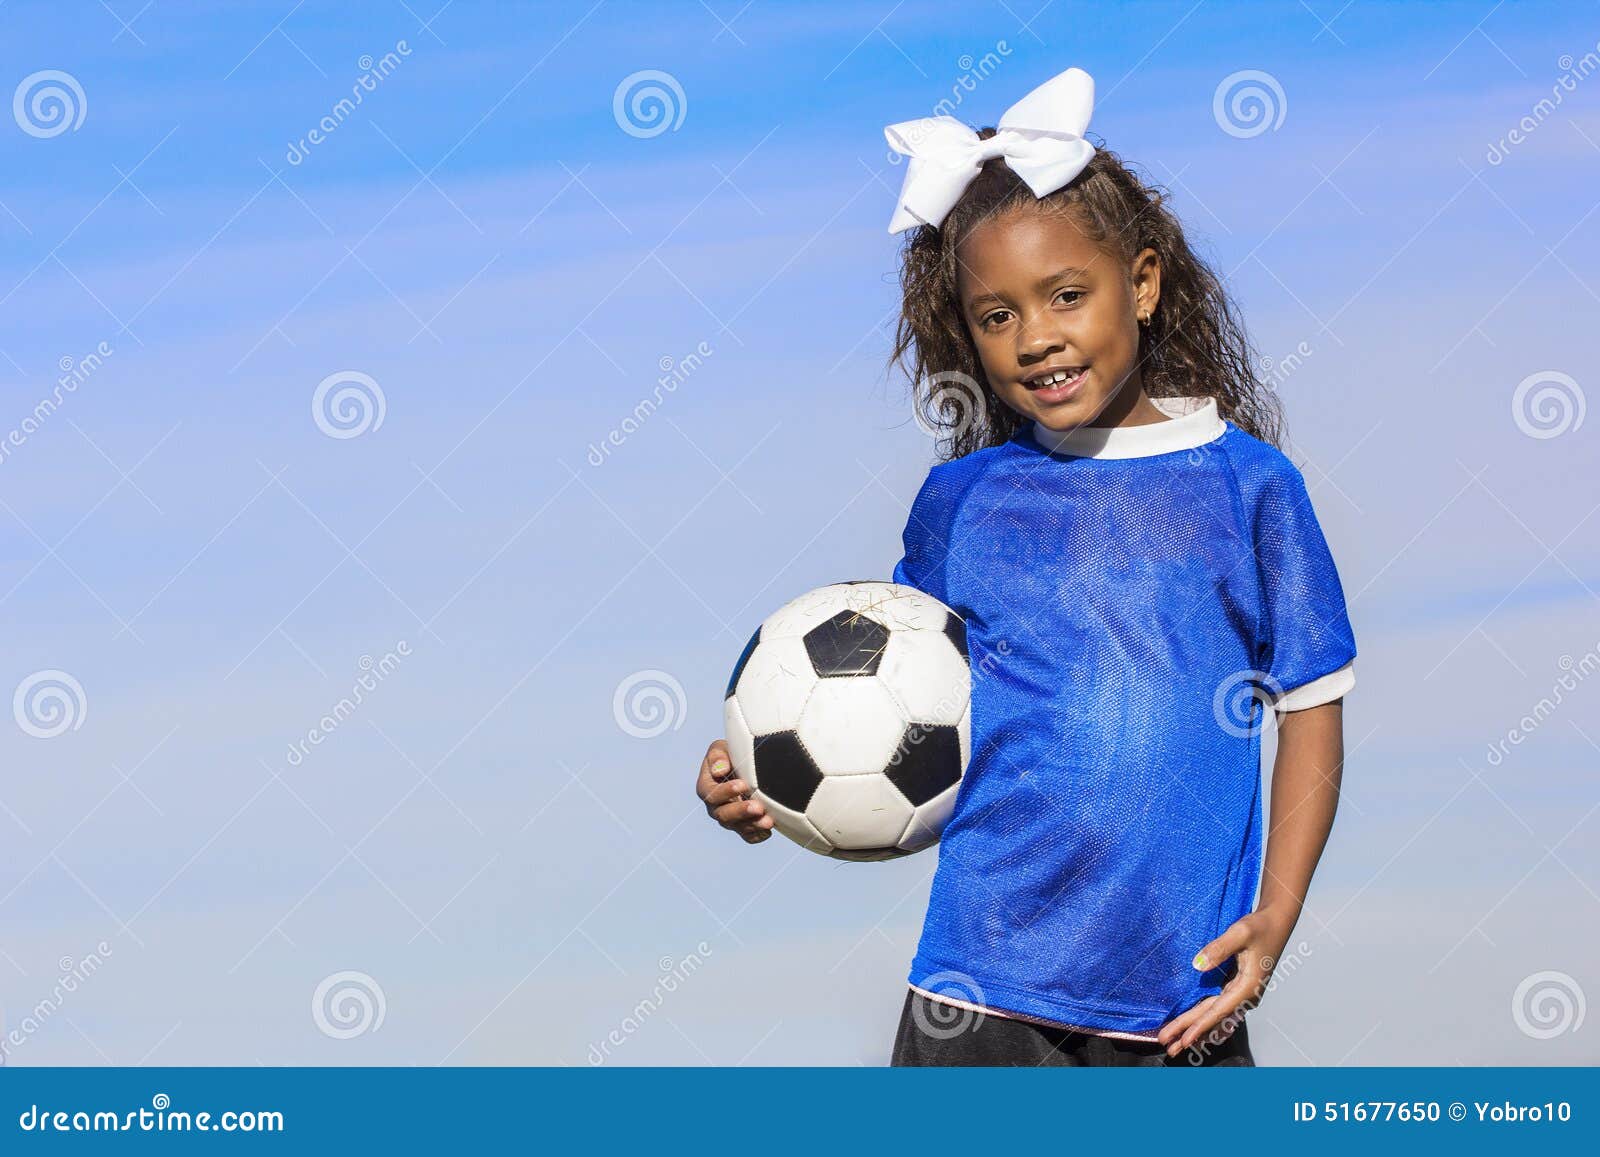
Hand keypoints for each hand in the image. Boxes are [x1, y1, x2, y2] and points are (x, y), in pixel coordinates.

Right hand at [694, 740, 773, 843]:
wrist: (746, 766)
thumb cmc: (731, 754)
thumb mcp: (721, 748)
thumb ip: (717, 756)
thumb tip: (720, 771)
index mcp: (707, 787)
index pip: (712, 794)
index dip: (726, 791)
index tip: (742, 785)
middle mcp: (716, 806)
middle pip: (724, 815)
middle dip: (741, 811)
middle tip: (757, 807)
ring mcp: (730, 819)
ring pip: (738, 827)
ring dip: (753, 825)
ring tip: (768, 821)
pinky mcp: (743, 826)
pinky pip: (749, 836)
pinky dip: (758, 835)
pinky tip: (768, 830)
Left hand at [1156, 905, 1295, 1057]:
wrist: (1276, 922)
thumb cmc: (1259, 927)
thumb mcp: (1239, 933)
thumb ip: (1219, 949)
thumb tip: (1197, 965)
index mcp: (1248, 987)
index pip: (1218, 1010)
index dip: (1200, 1025)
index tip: (1184, 1039)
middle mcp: (1245, 996)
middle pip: (1213, 1018)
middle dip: (1190, 1034)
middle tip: (1169, 1048)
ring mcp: (1241, 994)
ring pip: (1213, 1016)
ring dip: (1194, 1030)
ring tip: (1175, 1044)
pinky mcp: (1236, 988)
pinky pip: (1216, 1008)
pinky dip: (1203, 1020)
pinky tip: (1193, 1031)